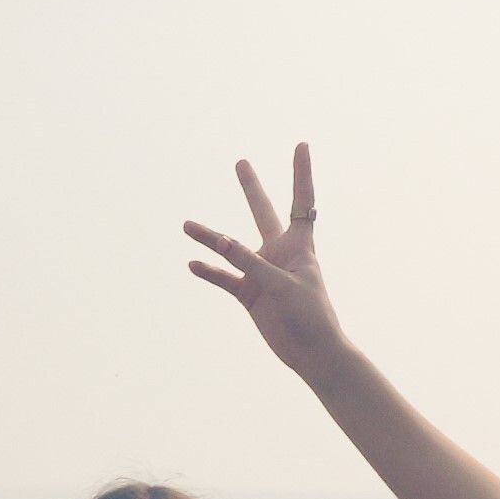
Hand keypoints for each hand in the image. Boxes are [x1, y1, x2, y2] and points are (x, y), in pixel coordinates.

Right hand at [182, 146, 369, 378]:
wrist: (313, 354)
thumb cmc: (310, 317)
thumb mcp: (282, 286)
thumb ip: (250, 262)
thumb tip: (219, 240)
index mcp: (299, 245)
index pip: (301, 202)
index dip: (301, 173)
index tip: (301, 145)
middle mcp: (279, 254)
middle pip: (262, 212)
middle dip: (252, 188)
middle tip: (241, 163)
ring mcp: (262, 273)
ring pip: (231, 249)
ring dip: (210, 238)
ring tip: (186, 224)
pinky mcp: (250, 295)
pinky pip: (224, 279)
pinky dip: (209, 272)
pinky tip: (192, 264)